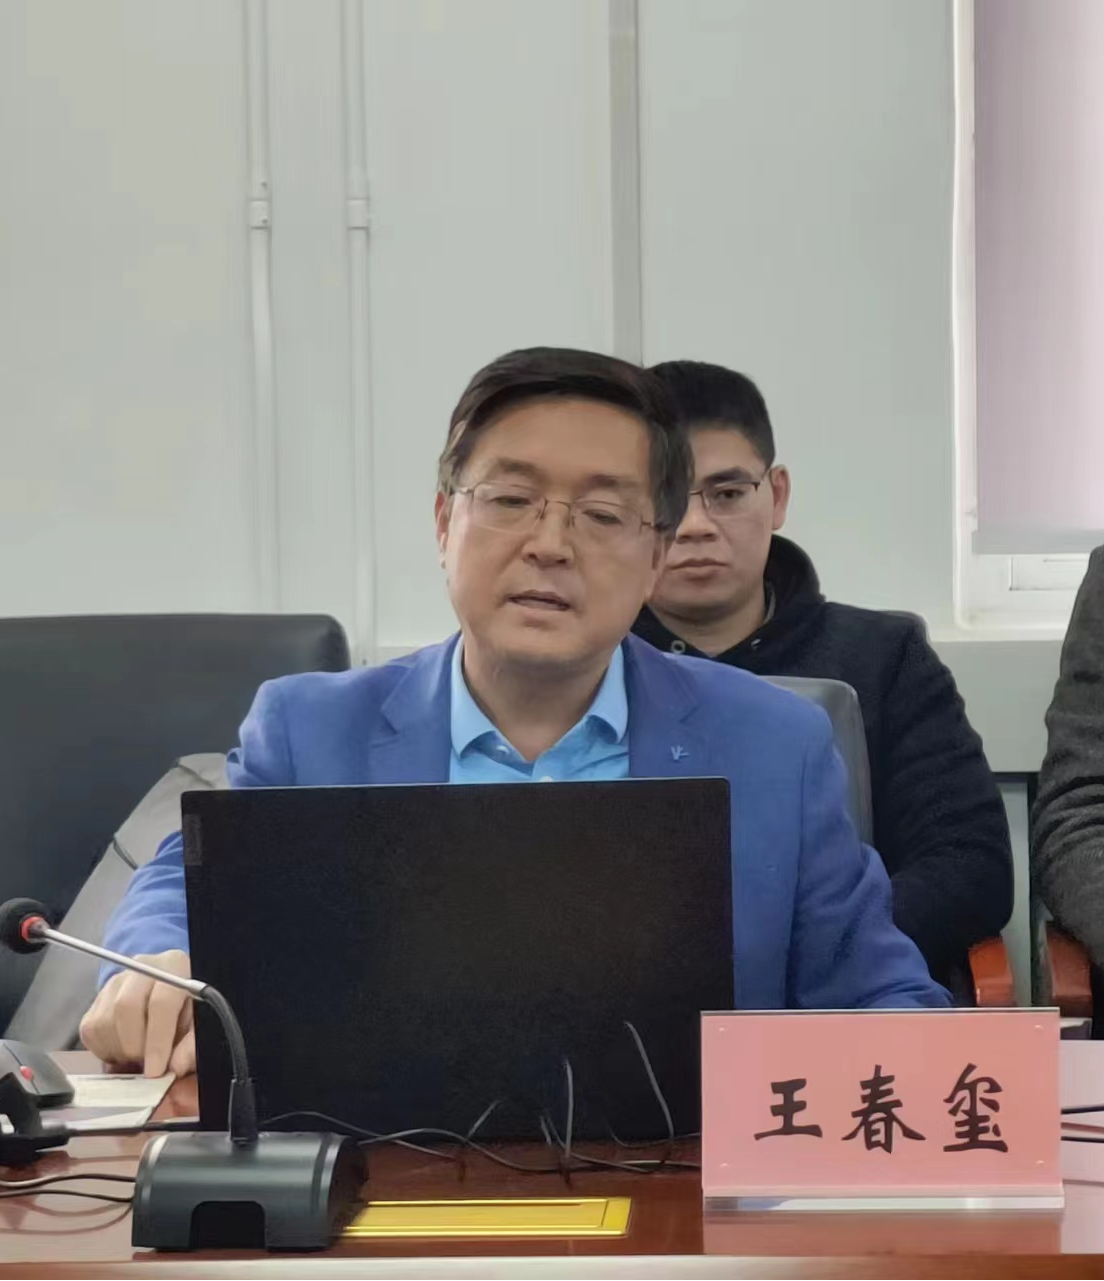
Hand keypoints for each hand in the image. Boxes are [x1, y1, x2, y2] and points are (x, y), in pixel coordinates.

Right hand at [79, 949, 195, 1077]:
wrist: (171, 997)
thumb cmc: (188, 1009)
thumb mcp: (199, 1025)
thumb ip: (192, 1045)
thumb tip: (177, 1066)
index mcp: (174, 966)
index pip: (161, 1002)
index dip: (157, 1041)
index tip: (156, 1071)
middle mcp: (142, 968)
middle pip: (126, 1007)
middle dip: (135, 1046)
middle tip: (145, 1065)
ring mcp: (116, 981)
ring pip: (104, 1021)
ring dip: (119, 1050)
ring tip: (138, 1057)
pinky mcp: (98, 998)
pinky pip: (90, 1029)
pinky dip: (104, 1049)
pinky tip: (123, 1050)